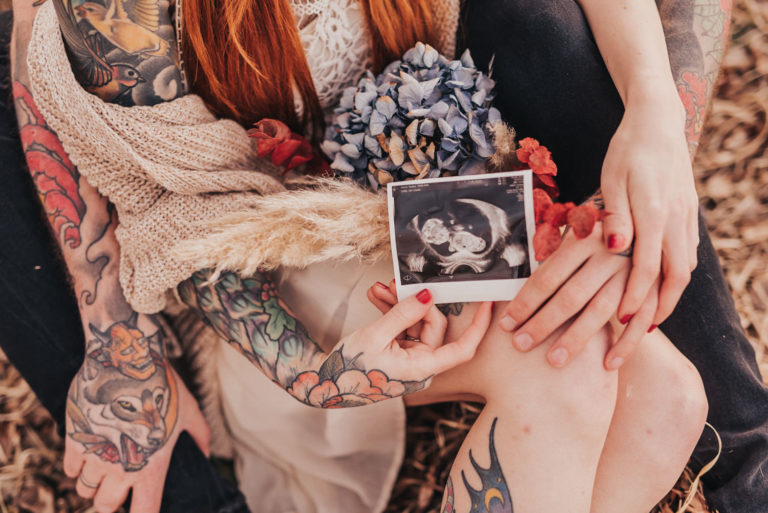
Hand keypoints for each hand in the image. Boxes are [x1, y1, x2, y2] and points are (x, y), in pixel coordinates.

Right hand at [63, 318, 209, 512]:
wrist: (126, 361)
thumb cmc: (164, 386)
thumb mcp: (190, 411)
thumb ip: (201, 436)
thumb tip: (209, 454)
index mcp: (151, 469)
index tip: (143, 507)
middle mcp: (121, 469)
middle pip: (105, 506)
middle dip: (110, 500)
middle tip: (119, 485)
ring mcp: (95, 456)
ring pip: (84, 489)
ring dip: (92, 483)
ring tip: (104, 467)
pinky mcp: (75, 440)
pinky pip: (69, 468)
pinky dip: (77, 465)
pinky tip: (89, 451)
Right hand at [284, 286, 491, 407]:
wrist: (324, 384)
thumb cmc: (348, 368)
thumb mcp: (375, 336)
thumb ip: (403, 314)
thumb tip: (427, 295)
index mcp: (422, 368)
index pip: (462, 348)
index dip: (479, 326)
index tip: (488, 303)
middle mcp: (421, 365)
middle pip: (433, 326)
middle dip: (414, 302)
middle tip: (394, 284)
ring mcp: (410, 360)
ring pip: (415, 325)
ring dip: (398, 305)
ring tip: (379, 290)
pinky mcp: (399, 354)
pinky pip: (403, 329)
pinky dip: (392, 314)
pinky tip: (376, 298)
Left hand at [498, 223, 659, 369]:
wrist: (651, 215)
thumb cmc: (601, 228)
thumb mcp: (576, 227)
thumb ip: (551, 248)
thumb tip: (512, 269)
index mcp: (583, 238)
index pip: (547, 276)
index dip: (525, 302)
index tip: (506, 324)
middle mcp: (609, 254)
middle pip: (570, 296)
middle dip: (543, 324)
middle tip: (521, 345)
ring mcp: (633, 271)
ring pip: (601, 310)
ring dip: (576, 339)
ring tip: (554, 361)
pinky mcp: (656, 285)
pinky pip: (642, 320)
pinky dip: (627, 344)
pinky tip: (608, 364)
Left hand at [600, 93, 698, 326]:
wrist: (659, 123)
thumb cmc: (627, 151)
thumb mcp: (612, 179)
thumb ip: (614, 216)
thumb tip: (613, 247)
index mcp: (655, 213)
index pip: (646, 267)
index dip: (635, 297)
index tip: (621, 320)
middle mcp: (676, 220)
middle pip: (676, 277)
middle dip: (658, 309)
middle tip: (639, 333)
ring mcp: (686, 218)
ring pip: (685, 269)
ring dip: (669, 296)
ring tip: (649, 319)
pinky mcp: (688, 216)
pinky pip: (686, 255)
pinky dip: (675, 277)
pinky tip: (661, 287)